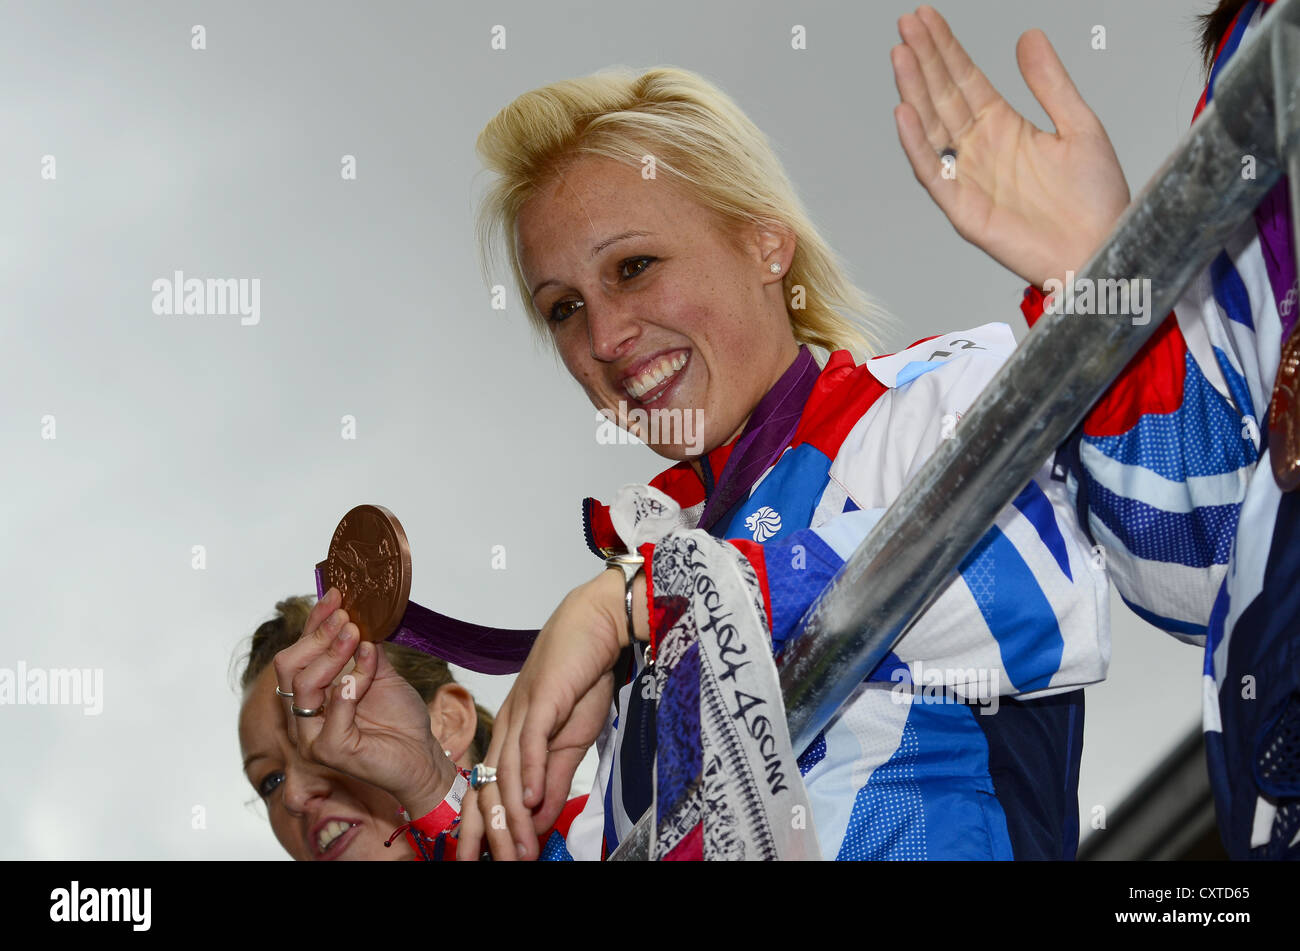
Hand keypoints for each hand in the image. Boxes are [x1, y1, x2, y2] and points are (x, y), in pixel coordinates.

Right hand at [273, 587, 455, 817]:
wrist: (422, 755)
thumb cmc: (401, 719)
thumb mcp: (381, 672)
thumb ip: (365, 647)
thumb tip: (358, 611)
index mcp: (312, 693)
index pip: (300, 651)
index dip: (315, 621)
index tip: (336, 594)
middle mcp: (304, 714)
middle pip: (289, 666)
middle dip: (318, 636)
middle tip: (347, 618)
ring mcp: (312, 735)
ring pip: (304, 686)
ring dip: (332, 656)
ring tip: (357, 638)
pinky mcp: (329, 751)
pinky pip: (331, 713)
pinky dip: (349, 688)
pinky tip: (366, 674)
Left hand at [456, 569, 627, 860]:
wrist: (596, 626)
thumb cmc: (584, 676)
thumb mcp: (572, 739)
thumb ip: (554, 779)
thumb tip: (538, 819)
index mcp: (511, 737)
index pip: (488, 790)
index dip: (483, 828)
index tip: (487, 861)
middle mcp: (507, 727)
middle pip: (488, 788)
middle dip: (489, 834)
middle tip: (494, 868)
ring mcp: (521, 712)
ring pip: (507, 773)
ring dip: (511, 818)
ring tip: (516, 852)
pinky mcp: (542, 698)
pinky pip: (530, 742)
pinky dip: (529, 773)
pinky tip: (528, 800)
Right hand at [891, 5, 1129, 288]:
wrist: (1103, 247)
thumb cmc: (1096, 200)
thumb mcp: (1080, 125)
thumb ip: (1050, 83)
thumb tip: (1028, 37)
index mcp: (1004, 128)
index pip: (965, 79)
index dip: (945, 49)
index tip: (926, 19)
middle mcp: (980, 150)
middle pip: (943, 96)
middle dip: (924, 59)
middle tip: (906, 24)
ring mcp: (968, 178)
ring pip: (932, 127)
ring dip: (914, 91)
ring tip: (900, 55)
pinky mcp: (963, 209)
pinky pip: (932, 173)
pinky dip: (916, 144)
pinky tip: (905, 112)